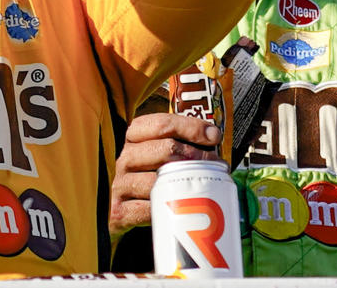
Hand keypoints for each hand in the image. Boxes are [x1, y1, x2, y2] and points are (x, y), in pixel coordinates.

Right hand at [110, 112, 221, 231]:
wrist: (124, 212)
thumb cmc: (151, 180)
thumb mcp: (160, 157)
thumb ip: (181, 144)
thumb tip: (213, 136)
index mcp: (135, 137)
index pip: (161, 123)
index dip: (190, 127)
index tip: (214, 135)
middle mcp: (126, 158)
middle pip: (163, 149)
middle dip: (195, 155)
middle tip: (216, 163)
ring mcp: (121, 184)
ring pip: (156, 180)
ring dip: (184, 184)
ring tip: (205, 187)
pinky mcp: (121, 211)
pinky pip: (147, 209)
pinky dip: (166, 208)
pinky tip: (181, 209)